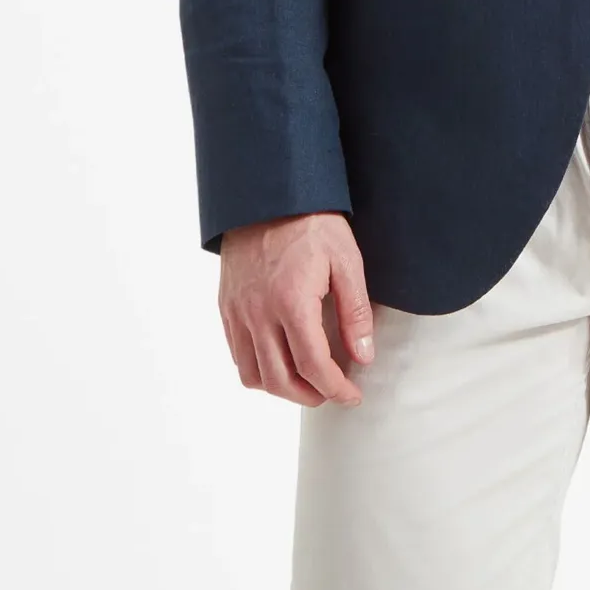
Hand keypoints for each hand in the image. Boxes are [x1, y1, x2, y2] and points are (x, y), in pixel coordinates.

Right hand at [219, 210, 375, 406]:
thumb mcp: (346, 260)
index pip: (313, 366)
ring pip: (253, 375)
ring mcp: (238, 312)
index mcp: (291, 302)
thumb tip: (363, 356)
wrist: (269, 192)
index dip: (336, 389)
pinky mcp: (226, 307)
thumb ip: (355, 312)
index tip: (352, 395)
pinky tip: (280, 360)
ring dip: (282, 388)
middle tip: (332, 392)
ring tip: (307, 381)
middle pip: (280, 381)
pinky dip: (259, 369)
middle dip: (310, 396)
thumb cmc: (312, 222)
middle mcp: (259, 313)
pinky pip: (238, 354)